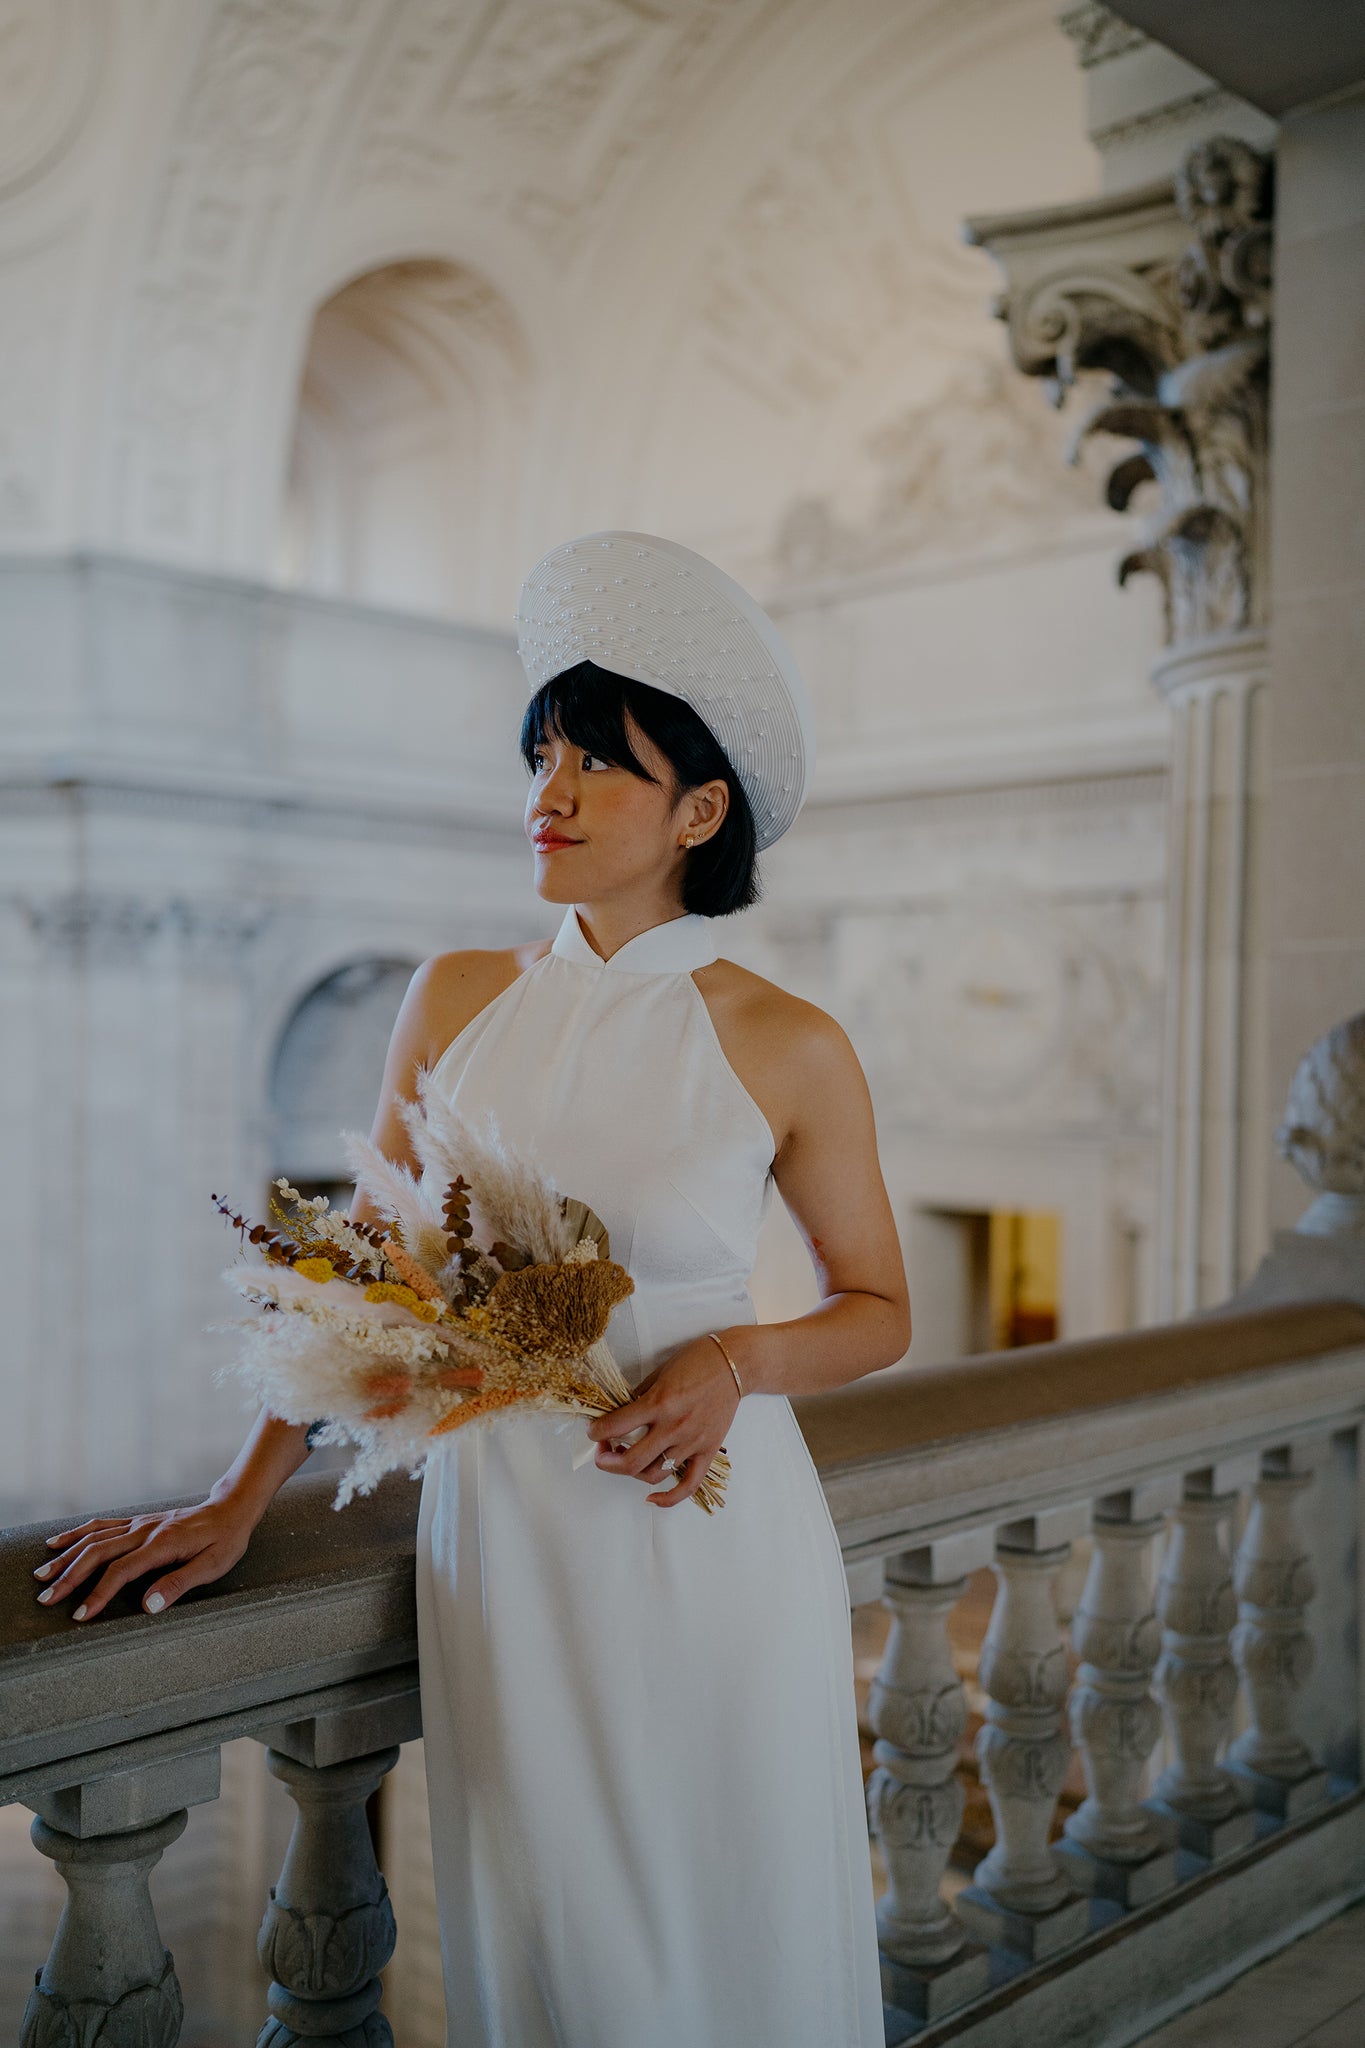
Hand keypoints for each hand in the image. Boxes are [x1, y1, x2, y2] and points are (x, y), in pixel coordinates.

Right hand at [33, 1495, 258, 1622]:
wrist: (231, 1509)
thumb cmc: (224, 1541)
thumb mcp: (213, 1566)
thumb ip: (179, 1584)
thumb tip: (149, 1606)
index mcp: (162, 1544)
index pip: (121, 1570)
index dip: (98, 1593)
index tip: (80, 1615)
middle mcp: (145, 1530)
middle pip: (98, 1552)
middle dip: (69, 1576)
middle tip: (46, 1598)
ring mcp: (139, 1523)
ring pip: (94, 1538)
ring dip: (66, 1556)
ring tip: (42, 1574)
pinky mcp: (137, 1521)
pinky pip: (101, 1525)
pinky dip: (76, 1534)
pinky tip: (57, 1541)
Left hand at [587, 1335, 739, 1508]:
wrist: (735, 1365)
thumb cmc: (698, 1362)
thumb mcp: (660, 1373)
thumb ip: (640, 1397)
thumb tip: (619, 1416)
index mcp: (659, 1402)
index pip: (616, 1426)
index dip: (597, 1432)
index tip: (594, 1432)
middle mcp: (674, 1426)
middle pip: (631, 1461)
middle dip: (607, 1462)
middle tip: (602, 1453)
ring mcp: (691, 1442)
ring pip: (654, 1474)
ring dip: (632, 1473)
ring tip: (626, 1460)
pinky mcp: (707, 1451)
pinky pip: (688, 1485)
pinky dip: (668, 1498)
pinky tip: (651, 1498)